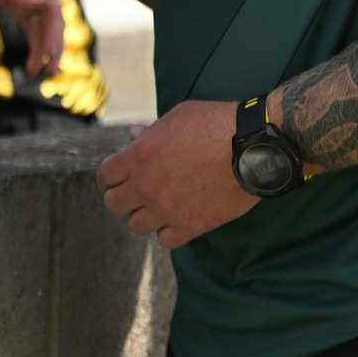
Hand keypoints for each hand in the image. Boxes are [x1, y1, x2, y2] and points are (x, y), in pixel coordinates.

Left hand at [0, 0, 64, 75]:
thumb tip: (41, 3)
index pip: (52, 9)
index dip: (54, 35)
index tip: (51, 59)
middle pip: (50, 17)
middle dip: (52, 44)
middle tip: (50, 73)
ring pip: (39, 21)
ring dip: (41, 45)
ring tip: (38, 71)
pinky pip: (27, 19)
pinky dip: (30, 37)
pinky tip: (30, 55)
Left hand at [97, 99, 256, 247]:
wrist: (251, 147)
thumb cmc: (214, 123)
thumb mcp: (178, 117)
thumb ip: (151, 131)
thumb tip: (133, 136)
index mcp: (139, 156)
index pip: (106, 175)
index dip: (110, 175)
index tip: (119, 174)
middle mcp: (146, 187)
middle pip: (114, 204)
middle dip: (123, 195)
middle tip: (137, 189)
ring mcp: (167, 210)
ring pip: (137, 225)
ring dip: (145, 214)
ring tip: (159, 204)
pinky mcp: (190, 226)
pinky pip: (165, 239)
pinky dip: (168, 230)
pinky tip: (178, 217)